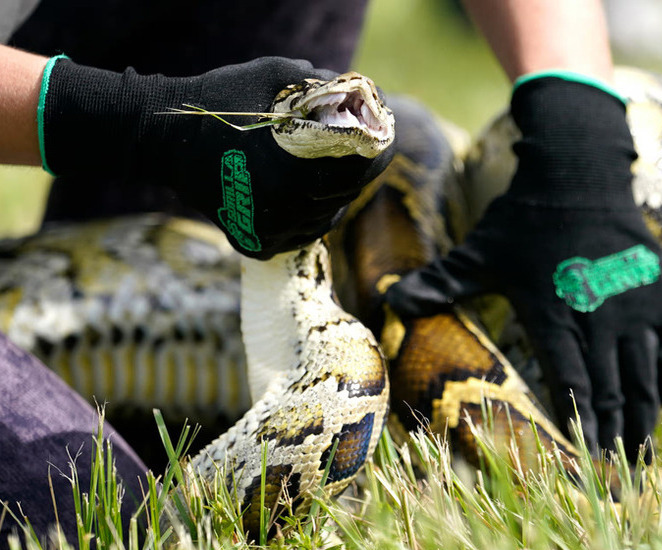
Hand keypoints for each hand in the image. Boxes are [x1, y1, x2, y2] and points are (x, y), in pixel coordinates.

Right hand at [39, 56, 393, 258]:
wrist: (162, 140)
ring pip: (324, 219)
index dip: (378, 154)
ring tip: (329, 173)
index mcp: (296, 171)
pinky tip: (304, 197)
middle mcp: (286, 210)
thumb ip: (320, 85)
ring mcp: (269, 232)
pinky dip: (307, 218)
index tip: (382, 141)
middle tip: (358, 155)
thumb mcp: (274, 76)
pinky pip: (298, 235)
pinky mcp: (254, 242)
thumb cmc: (218, 101)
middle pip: (345, 196)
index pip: (361, 171)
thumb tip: (356, 93)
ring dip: (333, 197)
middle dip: (356, 173)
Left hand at [385, 76, 661, 459]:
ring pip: (643, 374)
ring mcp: (631, 304)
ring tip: (643, 454)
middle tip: (617, 470)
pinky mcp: (655, 292)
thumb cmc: (523, 217)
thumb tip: (389, 301)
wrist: (576, 172)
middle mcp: (596, 313)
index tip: (584, 453)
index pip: (568, 375)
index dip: (578, 417)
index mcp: (551, 310)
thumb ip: (438, 282)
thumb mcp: (477, 251)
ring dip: (644, 417)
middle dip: (613, 430)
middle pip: (609, 385)